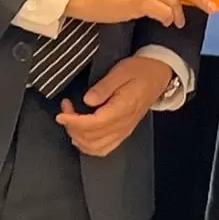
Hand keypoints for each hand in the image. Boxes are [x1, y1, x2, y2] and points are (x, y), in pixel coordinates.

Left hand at [55, 55, 173, 156]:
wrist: (158, 75)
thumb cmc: (139, 70)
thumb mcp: (121, 71)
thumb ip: (104, 86)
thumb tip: (87, 100)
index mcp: (123, 109)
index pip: (94, 124)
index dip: (74, 122)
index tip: (61, 114)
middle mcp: (123, 124)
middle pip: (92, 138)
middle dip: (72, 126)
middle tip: (66, 109)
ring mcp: (124, 131)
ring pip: (96, 147)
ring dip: (78, 137)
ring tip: (71, 120)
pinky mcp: (123, 132)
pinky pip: (104, 148)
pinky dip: (88, 146)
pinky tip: (80, 136)